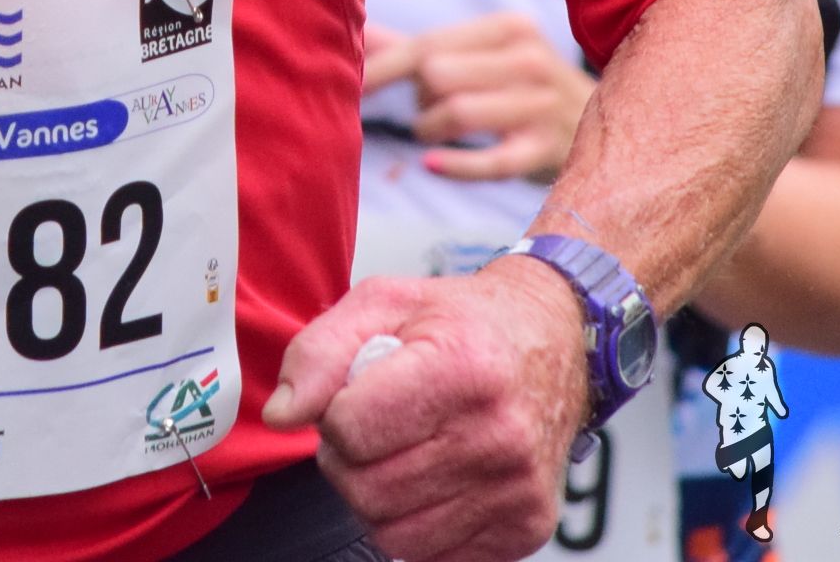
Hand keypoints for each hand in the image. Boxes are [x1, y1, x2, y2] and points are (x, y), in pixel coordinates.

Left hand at [265, 256, 588, 560]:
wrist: (555, 340)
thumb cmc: (466, 322)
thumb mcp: (384, 302)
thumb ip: (319, 351)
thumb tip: (283, 414)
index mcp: (461, 368)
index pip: (350, 430)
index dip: (334, 414)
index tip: (353, 396)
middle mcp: (499, 434)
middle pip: (367, 490)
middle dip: (349, 462)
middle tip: (371, 429)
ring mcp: (517, 488)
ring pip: (395, 534)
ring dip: (378, 498)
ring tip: (401, 452)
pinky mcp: (526, 526)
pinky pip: (434, 555)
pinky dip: (418, 524)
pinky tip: (434, 479)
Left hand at [364, 16, 591, 180]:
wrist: (611, 124)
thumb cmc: (521, 86)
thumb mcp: (483, 55)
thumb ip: (421, 46)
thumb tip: (361, 30)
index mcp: (509, 27)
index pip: (428, 44)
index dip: (382, 68)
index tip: (352, 85)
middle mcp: (529, 60)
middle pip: (437, 75)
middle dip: (419, 97)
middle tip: (428, 106)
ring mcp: (541, 106)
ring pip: (456, 113)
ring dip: (430, 127)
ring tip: (434, 130)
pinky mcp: (544, 151)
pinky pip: (489, 162)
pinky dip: (455, 165)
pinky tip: (432, 164)